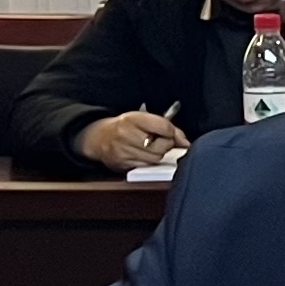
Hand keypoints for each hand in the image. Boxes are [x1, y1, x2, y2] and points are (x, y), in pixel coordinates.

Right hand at [75, 111, 190, 168]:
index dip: (171, 132)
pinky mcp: (122, 164)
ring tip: (149, 147)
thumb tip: (185, 142)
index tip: (171, 133)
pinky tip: (143, 155)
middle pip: (161, 146)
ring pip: (155, 158)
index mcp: (133, 119)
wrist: (99, 138)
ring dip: (158, 154)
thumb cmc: (125, 127)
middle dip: (166, 144)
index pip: (163, 127)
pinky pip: (146, 167)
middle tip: (159, 140)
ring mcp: (123, 151)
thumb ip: (166, 127)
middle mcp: (126, 134)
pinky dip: (149, 162)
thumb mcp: (143, 118)